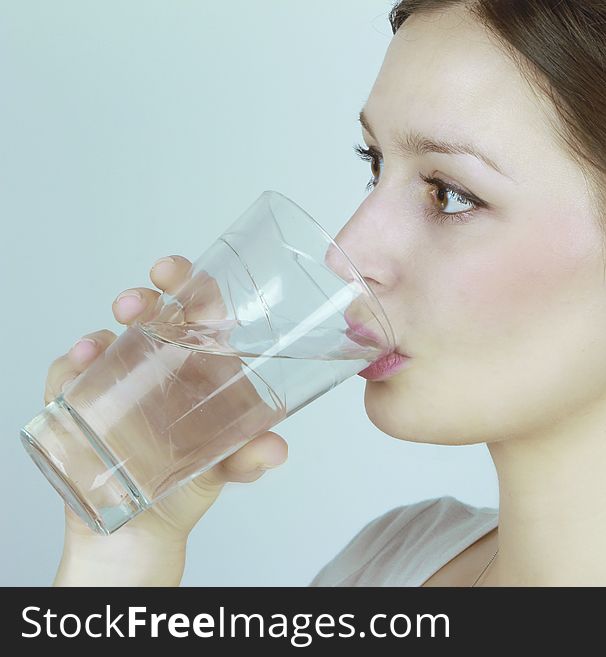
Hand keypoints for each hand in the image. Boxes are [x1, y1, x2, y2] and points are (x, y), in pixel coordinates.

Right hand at [47, 255, 288, 584]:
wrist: (145, 530)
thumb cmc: (193, 483)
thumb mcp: (229, 468)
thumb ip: (251, 458)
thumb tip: (274, 449)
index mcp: (203, 365)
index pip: (201, 310)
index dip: (192, 285)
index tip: (179, 276)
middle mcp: (161, 365)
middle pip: (152, 313)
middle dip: (143, 297)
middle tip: (138, 300)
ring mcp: (120, 381)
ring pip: (107, 338)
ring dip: (103, 331)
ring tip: (103, 340)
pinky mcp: (84, 405)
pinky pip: (68, 377)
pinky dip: (68, 368)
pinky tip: (78, 368)